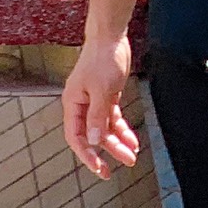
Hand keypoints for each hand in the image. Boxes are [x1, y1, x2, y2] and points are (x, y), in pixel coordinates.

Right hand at [60, 37, 139, 176]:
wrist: (111, 38)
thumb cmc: (104, 60)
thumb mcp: (103, 89)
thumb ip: (99, 115)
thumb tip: (95, 140)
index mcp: (73, 105)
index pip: (77, 137)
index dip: (87, 155)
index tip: (99, 168)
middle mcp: (82, 106)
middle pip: (93, 136)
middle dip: (107, 152)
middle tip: (118, 169)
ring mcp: (95, 102)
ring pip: (105, 129)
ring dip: (118, 142)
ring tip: (132, 157)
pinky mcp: (108, 97)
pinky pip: (114, 118)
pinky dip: (123, 129)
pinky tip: (133, 140)